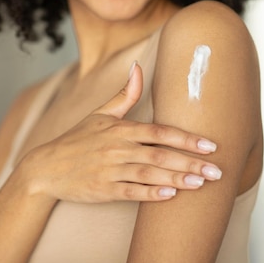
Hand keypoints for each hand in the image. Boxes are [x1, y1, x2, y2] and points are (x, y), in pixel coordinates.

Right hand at [21, 62, 222, 202]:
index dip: (187, 139)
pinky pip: (130, 192)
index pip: (160, 132)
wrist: (46, 168)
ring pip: (148, 174)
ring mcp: (110, 170)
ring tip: (201, 184)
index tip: (211, 145)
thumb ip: (124, 94)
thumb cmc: (78, 139)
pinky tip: (170, 196)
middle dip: (190, 162)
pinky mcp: (103, 190)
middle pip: (159, 154)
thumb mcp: (100, 114)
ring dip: (176, 178)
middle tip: (217, 170)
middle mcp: (118, 148)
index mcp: (121, 129)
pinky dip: (150, 194)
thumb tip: (138, 66)